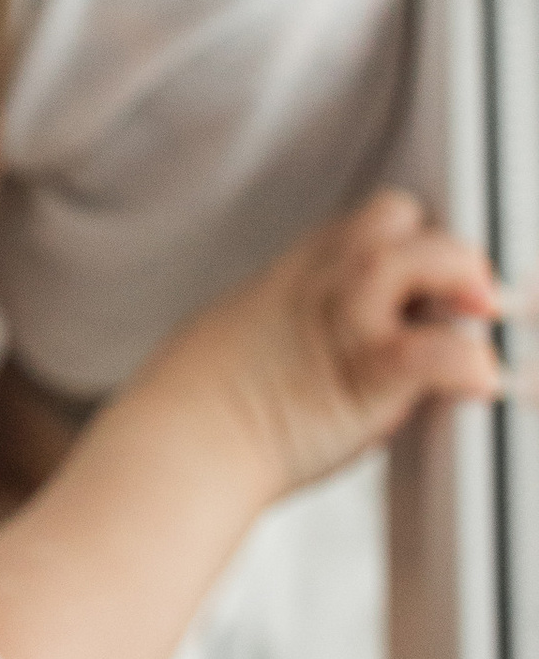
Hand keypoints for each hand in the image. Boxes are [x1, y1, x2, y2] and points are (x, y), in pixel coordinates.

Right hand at [196, 191, 520, 497]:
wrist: (178, 443)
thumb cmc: (191, 407)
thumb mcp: (232, 334)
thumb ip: (280, 324)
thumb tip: (295, 345)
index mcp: (291, 274)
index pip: (367, 222)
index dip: (405, 242)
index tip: (421, 281)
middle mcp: (321, 282)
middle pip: (397, 214)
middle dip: (440, 246)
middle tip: (460, 295)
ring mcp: (346, 320)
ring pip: (428, 255)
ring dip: (465, 280)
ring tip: (478, 314)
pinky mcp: (370, 372)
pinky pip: (442, 351)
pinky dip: (472, 364)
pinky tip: (479, 381)